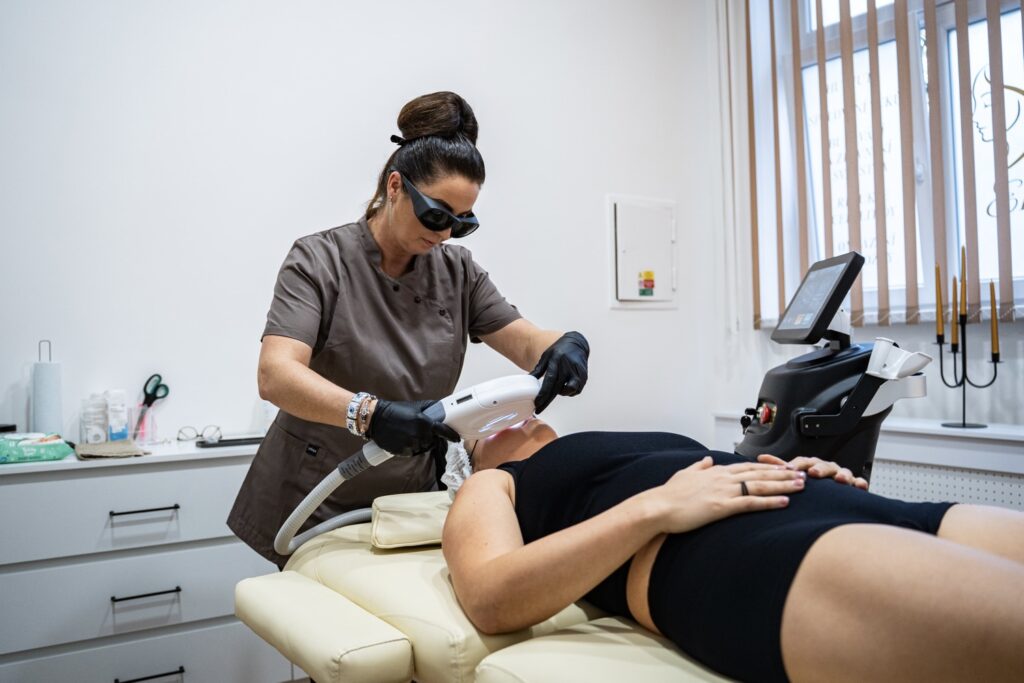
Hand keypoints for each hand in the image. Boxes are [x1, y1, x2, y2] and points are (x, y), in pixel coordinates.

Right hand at [365, 399, 459, 456]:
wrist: (377, 419)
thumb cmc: (396, 411)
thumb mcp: (415, 406)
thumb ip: (431, 407)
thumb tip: (442, 408)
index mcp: (424, 423)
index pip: (444, 431)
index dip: (452, 435)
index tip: (457, 438)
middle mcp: (420, 435)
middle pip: (433, 441)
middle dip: (431, 436)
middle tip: (421, 429)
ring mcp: (411, 444)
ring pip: (424, 447)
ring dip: (421, 442)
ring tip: (410, 433)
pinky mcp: (404, 452)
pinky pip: (414, 452)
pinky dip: (412, 447)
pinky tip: (405, 439)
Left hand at [530, 331, 589, 412]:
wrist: (576, 344)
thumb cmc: (559, 351)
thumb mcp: (546, 357)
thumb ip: (538, 369)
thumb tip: (527, 379)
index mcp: (556, 361)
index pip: (549, 380)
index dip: (543, 394)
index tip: (537, 403)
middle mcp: (568, 366)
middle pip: (557, 388)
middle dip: (547, 401)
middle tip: (539, 409)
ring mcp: (577, 371)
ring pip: (569, 390)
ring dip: (562, 393)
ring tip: (557, 389)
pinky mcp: (584, 376)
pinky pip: (577, 389)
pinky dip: (570, 391)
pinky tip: (566, 387)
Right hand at [641, 457, 804, 533]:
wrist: (658, 506)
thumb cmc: (668, 494)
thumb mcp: (684, 475)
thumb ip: (698, 467)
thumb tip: (706, 460)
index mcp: (715, 471)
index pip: (748, 466)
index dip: (768, 467)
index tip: (783, 467)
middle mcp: (723, 477)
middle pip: (759, 473)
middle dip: (782, 473)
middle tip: (802, 473)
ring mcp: (724, 491)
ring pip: (760, 485)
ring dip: (782, 485)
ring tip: (801, 484)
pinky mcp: (722, 506)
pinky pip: (751, 503)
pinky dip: (770, 502)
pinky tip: (785, 502)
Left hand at [756, 454, 867, 489]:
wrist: (831, 497)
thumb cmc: (813, 483)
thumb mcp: (796, 474)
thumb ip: (781, 467)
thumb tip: (761, 458)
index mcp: (812, 465)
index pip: (803, 462)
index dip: (797, 465)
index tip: (789, 469)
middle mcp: (827, 468)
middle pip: (823, 465)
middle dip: (819, 468)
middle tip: (813, 473)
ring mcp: (842, 476)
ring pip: (843, 472)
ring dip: (842, 474)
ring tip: (840, 479)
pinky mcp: (855, 485)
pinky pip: (859, 483)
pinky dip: (860, 483)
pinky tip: (860, 486)